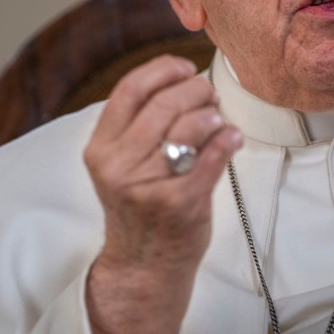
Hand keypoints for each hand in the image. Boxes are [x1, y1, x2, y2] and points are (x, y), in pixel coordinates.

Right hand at [83, 55, 241, 333]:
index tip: (184, 68)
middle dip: (196, 89)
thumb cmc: (139, 206)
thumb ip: (138, 125)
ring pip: (191, 125)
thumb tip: (183, 78)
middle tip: (209, 95)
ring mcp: (150, 185)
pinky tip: (232, 137)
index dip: (163, 69)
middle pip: (165, 102)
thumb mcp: (120, 164)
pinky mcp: (181, 202)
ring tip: (217, 120)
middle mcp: (119, 165)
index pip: (130, 89)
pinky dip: (228, 139)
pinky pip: (213, 156)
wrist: (143, 266)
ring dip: (212, 114)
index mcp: (101, 148)